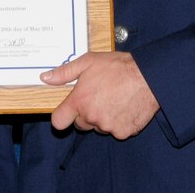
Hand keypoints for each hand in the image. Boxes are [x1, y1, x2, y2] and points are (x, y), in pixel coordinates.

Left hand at [41, 51, 158, 138]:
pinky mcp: (123, 132)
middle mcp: (91, 117)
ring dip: (103, 118)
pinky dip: (119, 122)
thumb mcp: (88, 62)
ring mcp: (108, 127)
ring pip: (99, 127)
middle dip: (85, 113)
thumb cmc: (118, 67)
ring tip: (114, 99)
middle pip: (80, 124)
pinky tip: (124, 106)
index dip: (61, 116)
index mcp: (79, 101)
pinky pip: (116, 131)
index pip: (58, 122)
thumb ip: (64, 72)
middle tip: (98, 97)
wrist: (148, 76)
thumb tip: (45, 78)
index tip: (67, 111)